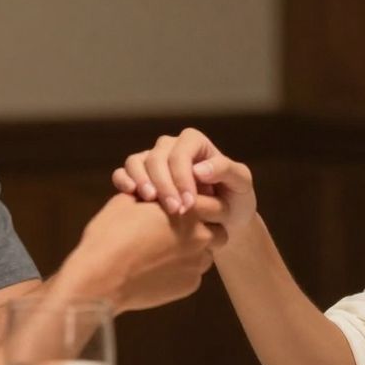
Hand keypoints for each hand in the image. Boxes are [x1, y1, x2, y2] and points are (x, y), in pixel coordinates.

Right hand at [61, 193, 224, 313]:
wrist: (101, 277)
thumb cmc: (110, 234)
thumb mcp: (127, 202)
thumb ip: (152, 195)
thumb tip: (155, 193)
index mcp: (188, 210)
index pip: (215, 202)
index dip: (204, 202)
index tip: (191, 205)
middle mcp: (200, 236)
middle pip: (220, 228)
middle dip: (209, 226)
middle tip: (186, 227)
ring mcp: (197, 263)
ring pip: (209, 253)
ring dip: (197, 249)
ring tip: (171, 248)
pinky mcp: (189, 285)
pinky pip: (194, 273)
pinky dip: (183, 268)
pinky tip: (161, 267)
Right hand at [111, 128, 257, 233]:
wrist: (221, 221)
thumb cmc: (234, 199)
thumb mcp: (241, 184)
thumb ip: (226, 170)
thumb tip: (200, 169)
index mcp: (194, 143)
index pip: (181, 152)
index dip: (182, 176)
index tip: (189, 204)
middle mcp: (171, 147)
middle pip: (157, 157)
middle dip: (164, 184)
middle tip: (174, 211)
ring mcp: (153, 161)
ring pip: (136, 162)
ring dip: (142, 181)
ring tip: (150, 202)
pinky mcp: (139, 177)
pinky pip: (123, 173)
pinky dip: (123, 181)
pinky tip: (131, 196)